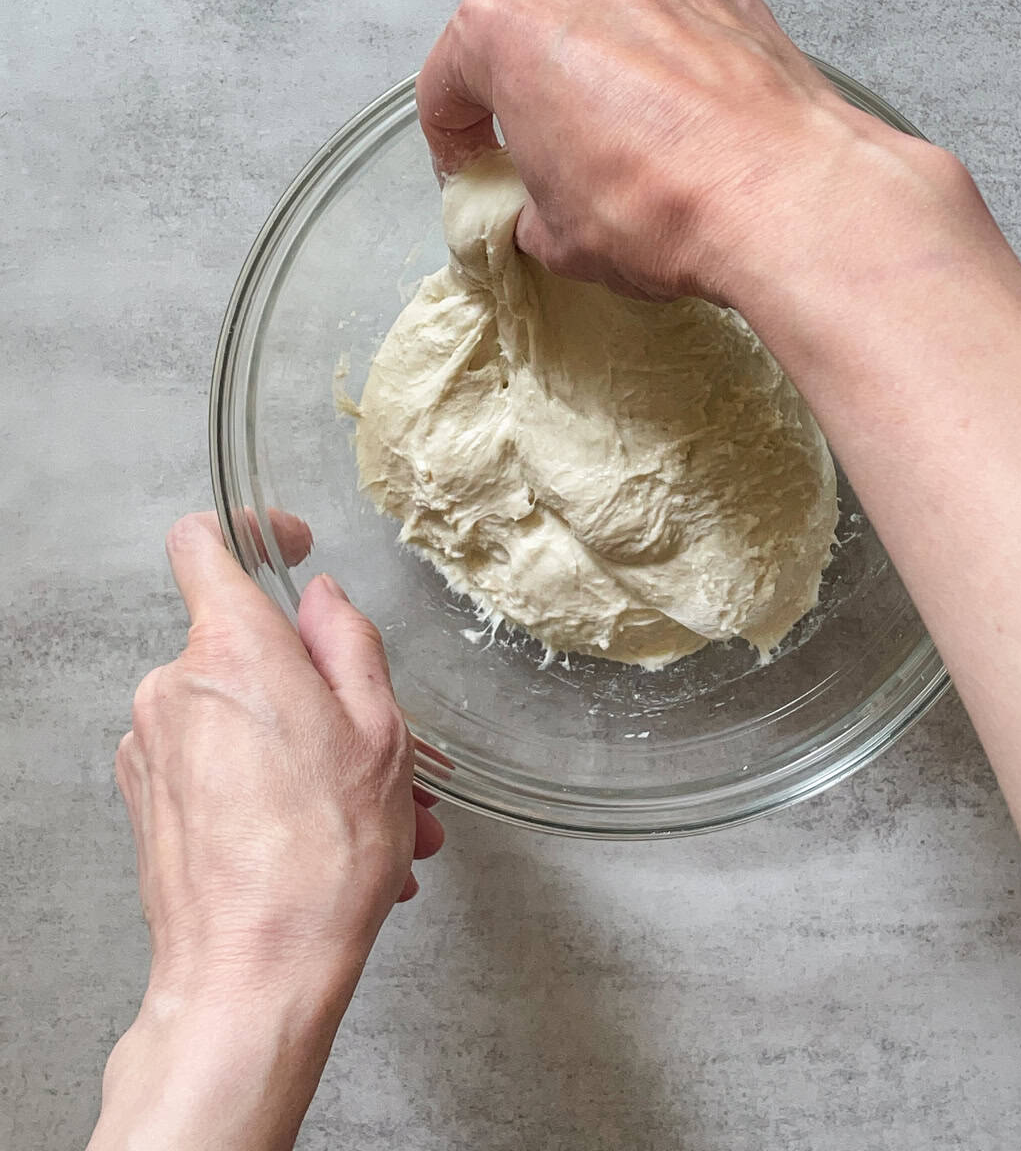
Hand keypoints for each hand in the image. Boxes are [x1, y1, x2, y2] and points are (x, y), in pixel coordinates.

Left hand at [91, 512, 443, 1150]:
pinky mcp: (145, 797)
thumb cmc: (319, 864)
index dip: (253, 531)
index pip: (204, 542)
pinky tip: (324, 839)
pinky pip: (214, 761)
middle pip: (248, 646)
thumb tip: (323, 604)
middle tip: (384, 749)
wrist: (250, 980)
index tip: (290, 547)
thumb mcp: (380, 733)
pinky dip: (268, 783)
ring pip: (239, 712)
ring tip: (373, 818)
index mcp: (235, 651)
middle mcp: (175, 687)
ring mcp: (150, 745)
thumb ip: (349, 645)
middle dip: (319, 685)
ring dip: (306, 747)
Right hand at [416, 0, 962, 308]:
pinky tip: (692, 131)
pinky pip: (678, 31)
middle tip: (551, 163)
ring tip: (633, 149)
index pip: (448, 80)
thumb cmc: (656, 207)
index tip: (472, 176)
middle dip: (532, 96)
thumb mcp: (556, 238)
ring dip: (606, 76)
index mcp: (507, 23)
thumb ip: (526, 210)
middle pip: (531, 37)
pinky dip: (673, 71)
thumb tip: (539, 213)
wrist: (788, 196)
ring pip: (610, 25)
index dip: (451, 140)